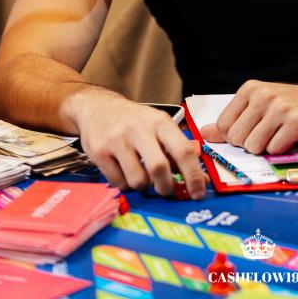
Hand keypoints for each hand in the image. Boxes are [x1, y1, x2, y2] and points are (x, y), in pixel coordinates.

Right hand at [65, 88, 206, 198]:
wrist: (97, 107)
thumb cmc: (133, 119)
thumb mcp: (158, 124)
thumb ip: (177, 148)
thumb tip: (200, 177)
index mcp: (160, 122)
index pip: (182, 150)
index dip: (193, 175)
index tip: (198, 192)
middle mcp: (139, 129)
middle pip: (159, 168)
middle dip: (166, 186)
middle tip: (166, 189)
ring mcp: (117, 140)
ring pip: (138, 180)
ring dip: (143, 185)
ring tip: (141, 174)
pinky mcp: (99, 152)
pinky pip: (118, 183)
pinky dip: (125, 184)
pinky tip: (124, 171)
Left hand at [200, 79, 297, 154]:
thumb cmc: (293, 105)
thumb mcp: (260, 106)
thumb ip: (233, 120)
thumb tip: (204, 133)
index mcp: (250, 89)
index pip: (224, 125)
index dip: (235, 137)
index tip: (251, 132)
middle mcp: (263, 95)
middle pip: (237, 138)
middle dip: (250, 144)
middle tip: (268, 135)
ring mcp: (280, 108)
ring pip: (254, 146)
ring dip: (266, 148)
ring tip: (279, 135)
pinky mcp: (296, 122)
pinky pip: (275, 149)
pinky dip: (282, 150)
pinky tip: (292, 137)